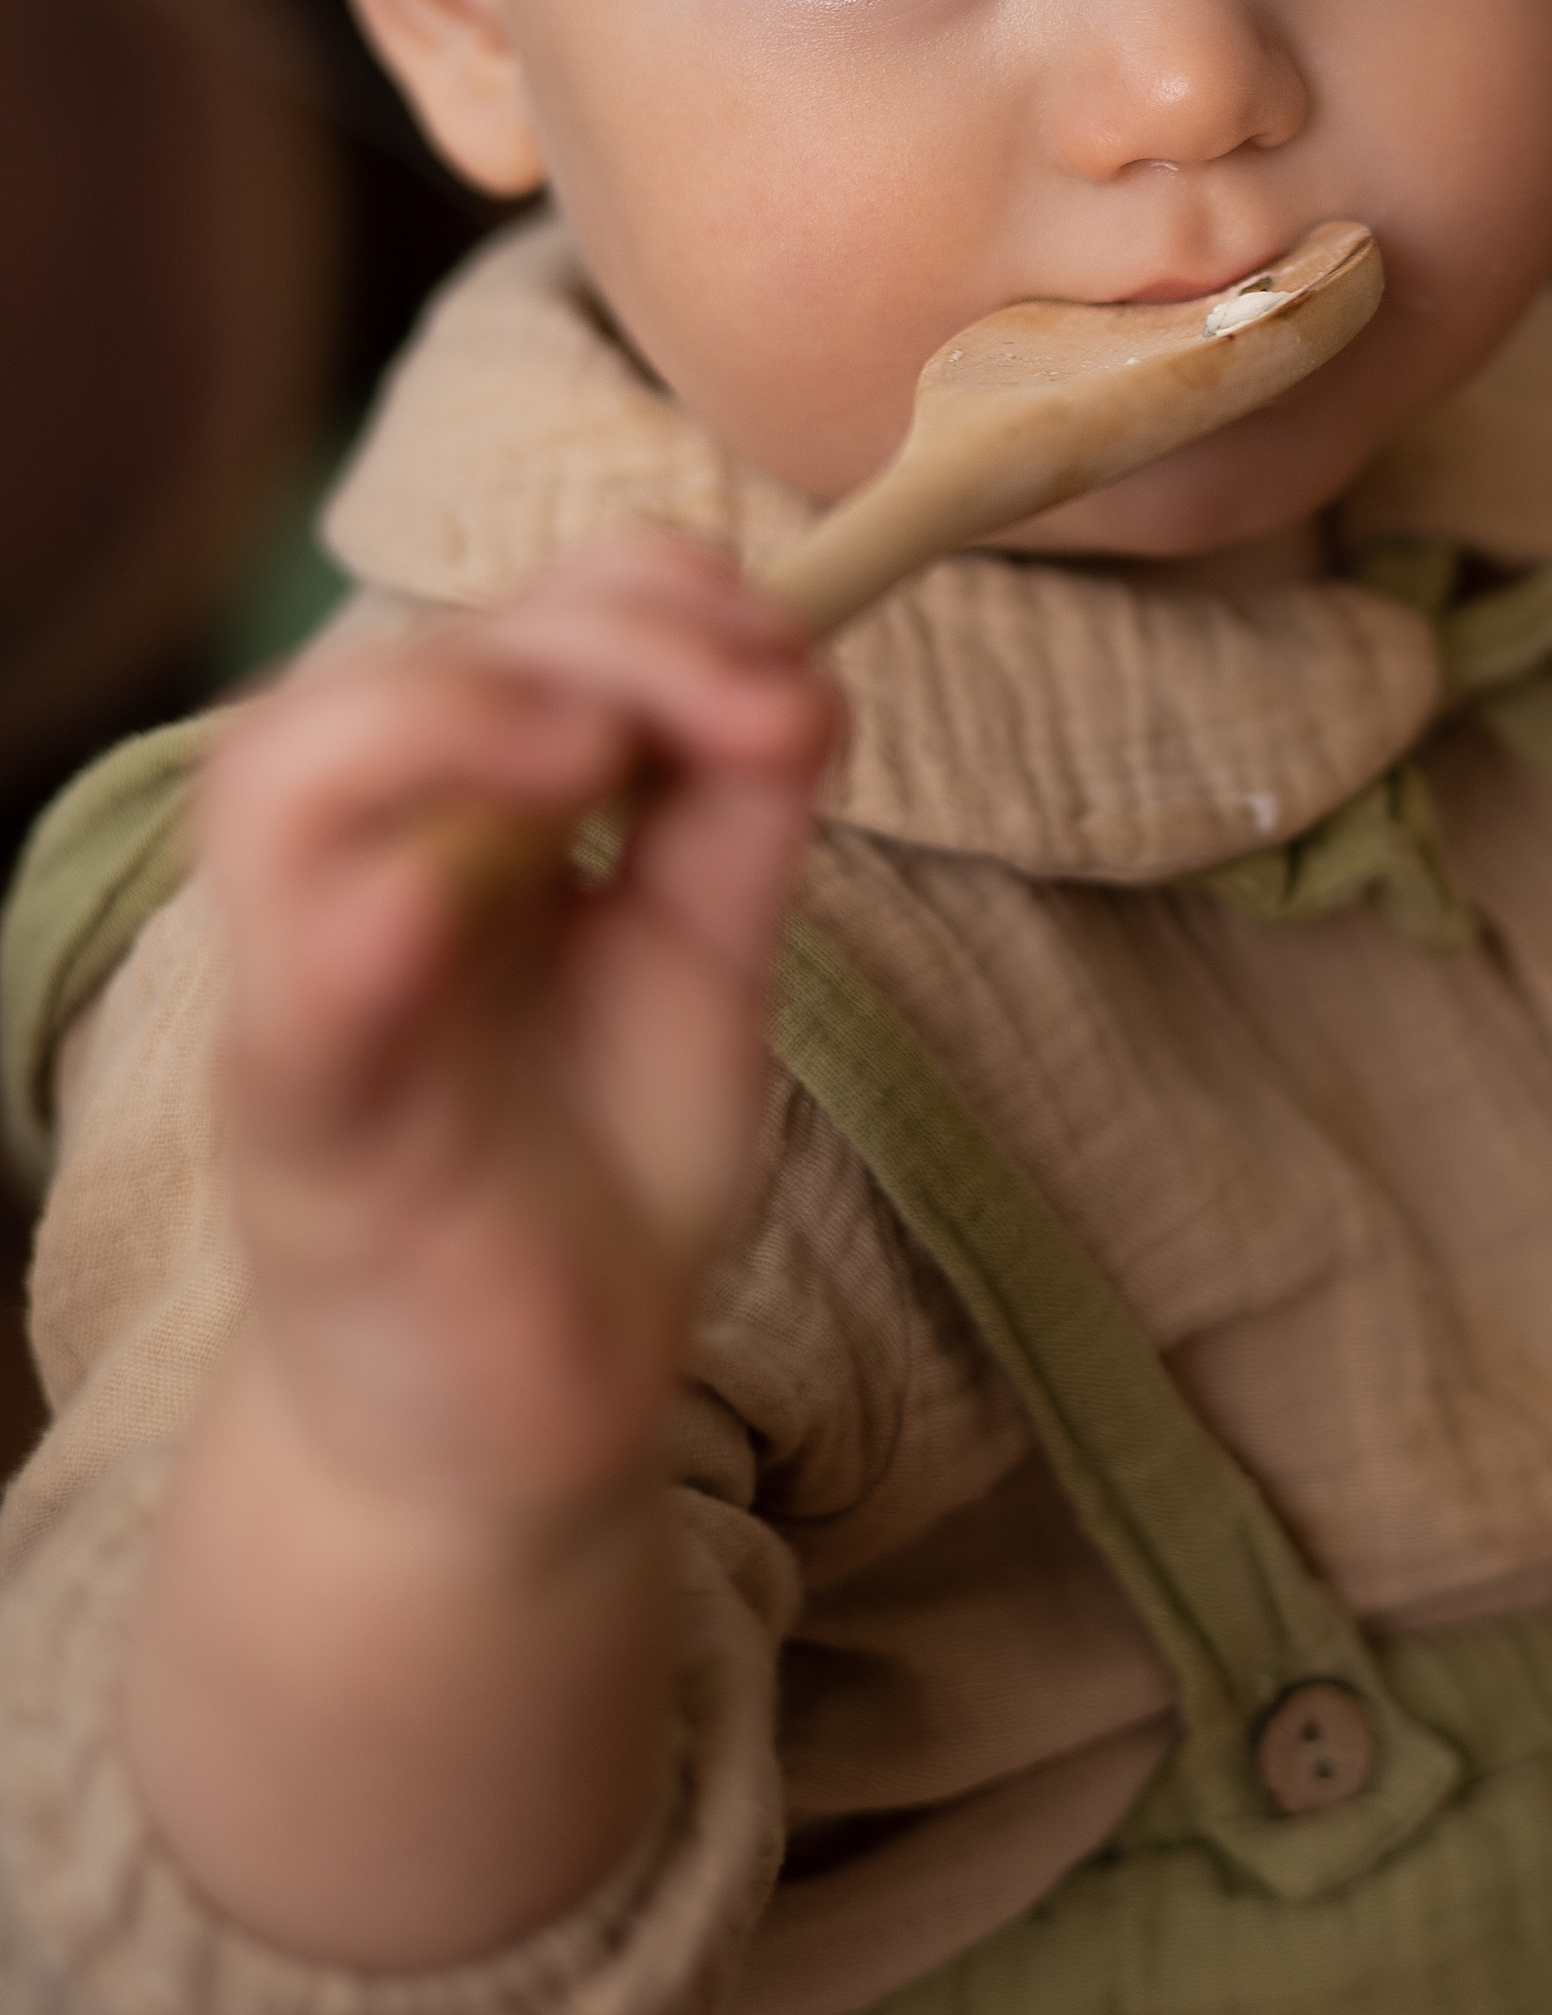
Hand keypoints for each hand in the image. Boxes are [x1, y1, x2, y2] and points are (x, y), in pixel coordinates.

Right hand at [204, 535, 835, 1530]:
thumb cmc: (594, 1177)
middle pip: (417, 659)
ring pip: (285, 772)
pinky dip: (371, 906)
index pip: (522, 616)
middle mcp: (373, 870)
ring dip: (447, 717)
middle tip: (743, 709)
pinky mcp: (305, 1119)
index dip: (654, 591)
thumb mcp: (704, 965)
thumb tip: (803, 667)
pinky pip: (295, 981)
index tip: (790, 658)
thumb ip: (737, 819)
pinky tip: (462, 885)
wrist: (527, 1423)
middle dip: (599, 639)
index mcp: (472, 814)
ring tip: (592, 756)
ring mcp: (319, 988)